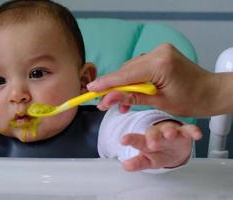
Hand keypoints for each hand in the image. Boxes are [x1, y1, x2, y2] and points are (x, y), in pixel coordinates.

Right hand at [87, 43, 217, 116]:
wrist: (211, 92)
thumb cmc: (192, 100)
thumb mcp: (159, 102)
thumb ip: (131, 98)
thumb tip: (107, 99)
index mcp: (160, 64)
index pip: (125, 74)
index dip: (106, 83)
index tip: (90, 89)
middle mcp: (158, 52)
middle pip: (126, 71)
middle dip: (113, 87)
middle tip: (103, 103)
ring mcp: (160, 51)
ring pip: (131, 69)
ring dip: (123, 85)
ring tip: (118, 104)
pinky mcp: (160, 54)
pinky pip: (139, 67)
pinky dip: (133, 80)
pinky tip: (129, 94)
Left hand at [119, 122, 201, 170]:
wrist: (174, 148)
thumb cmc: (157, 152)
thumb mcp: (147, 160)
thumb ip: (137, 163)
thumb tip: (125, 166)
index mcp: (146, 140)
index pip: (137, 140)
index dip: (130, 139)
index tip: (123, 140)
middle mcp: (157, 134)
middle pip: (153, 133)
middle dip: (152, 137)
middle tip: (151, 143)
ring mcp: (171, 132)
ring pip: (170, 129)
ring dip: (170, 131)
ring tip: (169, 135)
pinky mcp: (185, 133)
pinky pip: (189, 130)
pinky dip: (193, 131)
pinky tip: (197, 134)